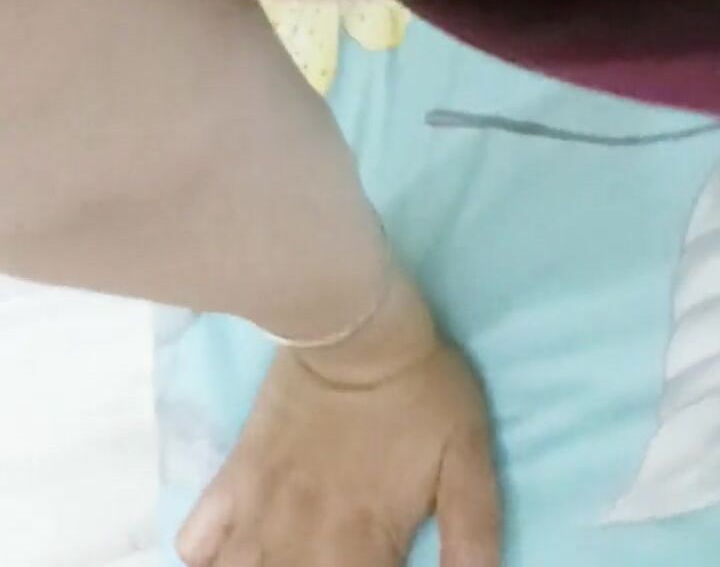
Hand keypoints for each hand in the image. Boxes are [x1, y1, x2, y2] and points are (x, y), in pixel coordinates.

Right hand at [176, 273, 499, 566]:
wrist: (354, 325)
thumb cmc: (420, 389)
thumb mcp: (469, 458)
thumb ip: (474, 535)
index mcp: (364, 545)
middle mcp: (304, 541)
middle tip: (325, 560)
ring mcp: (261, 511)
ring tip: (277, 563)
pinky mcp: (233, 477)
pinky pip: (196, 543)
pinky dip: (203, 562)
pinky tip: (225, 559)